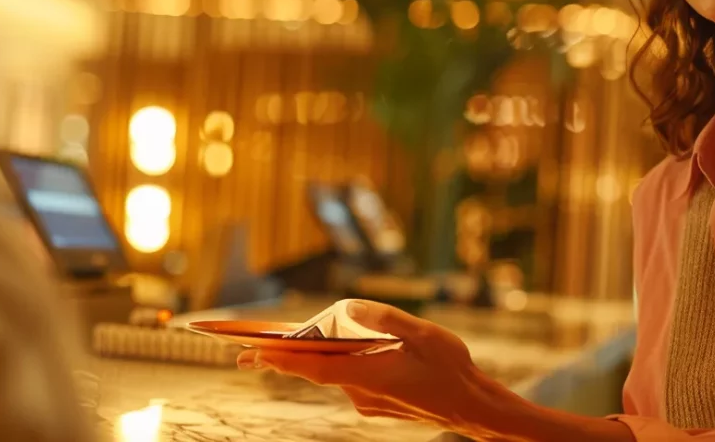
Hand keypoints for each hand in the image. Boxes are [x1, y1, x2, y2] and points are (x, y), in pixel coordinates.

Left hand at [236, 300, 494, 434]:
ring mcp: (367, 401)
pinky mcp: (375, 404)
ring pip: (333, 373)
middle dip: (279, 361)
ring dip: (310, 358)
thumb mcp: (423, 333)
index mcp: (369, 372)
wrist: (473, 407)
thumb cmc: (451, 367)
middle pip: (315, 370)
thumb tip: (349, 307)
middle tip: (242, 355)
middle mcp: (361, 390)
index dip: (282, 359)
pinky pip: (349, 379)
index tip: (252, 352)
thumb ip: (383, 319)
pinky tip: (338, 351)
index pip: (315, 366)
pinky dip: (337, 364)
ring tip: (277, 349)